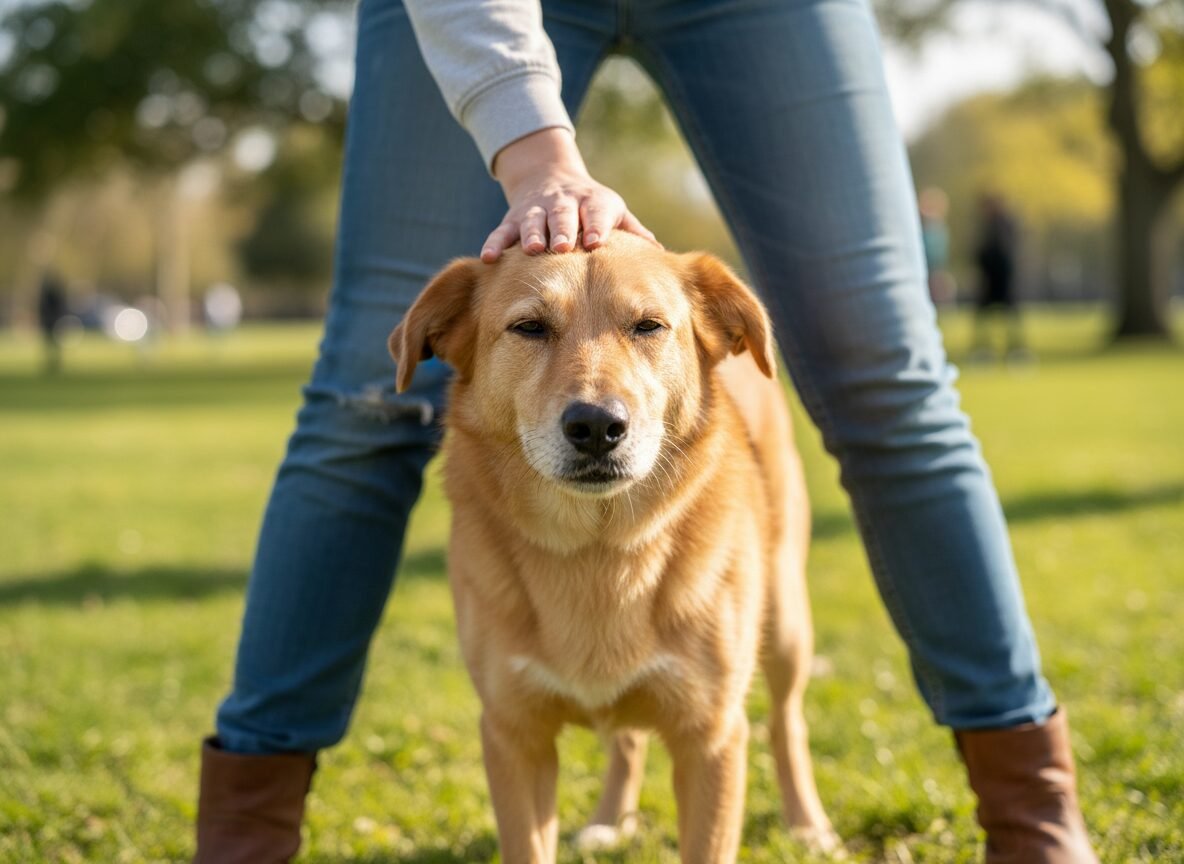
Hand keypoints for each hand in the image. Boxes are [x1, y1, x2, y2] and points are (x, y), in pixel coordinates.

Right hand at [482, 128, 657, 262]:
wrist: (549, 175)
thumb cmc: (590, 205)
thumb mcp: (613, 210)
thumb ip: (632, 230)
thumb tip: (660, 254)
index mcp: (592, 201)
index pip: (596, 211)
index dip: (596, 225)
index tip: (596, 242)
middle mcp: (562, 203)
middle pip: (562, 215)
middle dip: (563, 229)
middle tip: (564, 246)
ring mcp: (536, 210)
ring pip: (532, 221)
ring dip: (532, 234)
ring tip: (532, 249)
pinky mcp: (513, 218)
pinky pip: (502, 231)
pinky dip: (495, 244)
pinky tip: (490, 259)